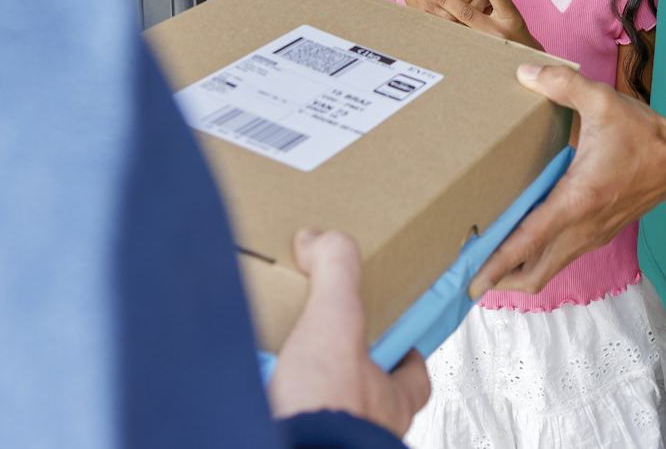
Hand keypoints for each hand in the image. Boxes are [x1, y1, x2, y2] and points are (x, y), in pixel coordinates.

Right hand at [268, 229, 429, 434]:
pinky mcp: (299, 448)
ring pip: (330, 422)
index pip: (414, 375)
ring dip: (307, 403)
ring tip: (274, 381)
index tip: (387, 331)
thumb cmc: (326, 414)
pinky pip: (290, 431)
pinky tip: (251, 407)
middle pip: (368, 400)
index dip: (404, 352)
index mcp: (391, 402)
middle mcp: (369, 433)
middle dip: (344, 378)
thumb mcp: (335, 323)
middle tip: (315, 355)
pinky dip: (276, 420)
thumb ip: (336, 273)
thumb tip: (321, 238)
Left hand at [423, 0, 542, 52]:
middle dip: (446, 0)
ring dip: (439, 16)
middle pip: (467, 13)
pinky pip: (455, 42)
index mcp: (511, 17)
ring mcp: (484, 45)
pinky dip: (442, 31)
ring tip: (423, 4)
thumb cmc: (514, 31)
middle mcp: (498, 32)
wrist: (523, 59)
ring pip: (457, 30)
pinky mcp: (473, 54)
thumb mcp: (511, 13)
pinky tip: (428, 24)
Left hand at [468, 63, 665, 295]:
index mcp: (578, 200)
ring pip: (547, 271)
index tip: (470, 280)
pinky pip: (560, 259)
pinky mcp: (597, 235)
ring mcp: (591, 236)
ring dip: (516, 274)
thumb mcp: (602, 101)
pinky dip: (536, 261)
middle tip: (465, 274)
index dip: (497, 262)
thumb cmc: (643, 135)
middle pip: (533, 275)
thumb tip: (524, 73)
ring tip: (485, 264)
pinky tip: (521, 244)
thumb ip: (562, 85)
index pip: (530, 241)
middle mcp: (582, 228)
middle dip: (498, 280)